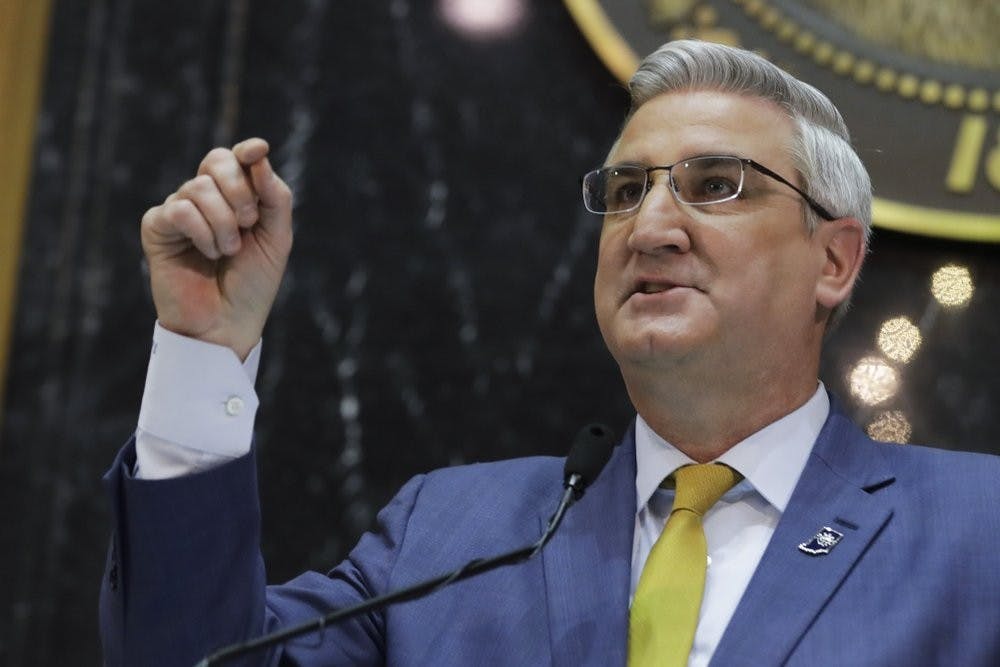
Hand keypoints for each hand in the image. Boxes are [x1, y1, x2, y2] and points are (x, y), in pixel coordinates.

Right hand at [140, 138, 292, 358]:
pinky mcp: (157, 228)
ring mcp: (179, 211)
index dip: (246, 151)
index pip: (235, 159)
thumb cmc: (253, 284)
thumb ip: (274, 197)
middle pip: (216, 161)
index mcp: (234, 198)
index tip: (258, 150)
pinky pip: (180, 209)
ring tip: (228, 252)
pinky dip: (202, 231)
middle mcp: (205, 199)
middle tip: (248, 223)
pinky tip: (209, 254)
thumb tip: (258, 155)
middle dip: (239, 189)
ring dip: (223, 222)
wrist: (228, 324)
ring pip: (199, 187)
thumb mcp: (276, 238)